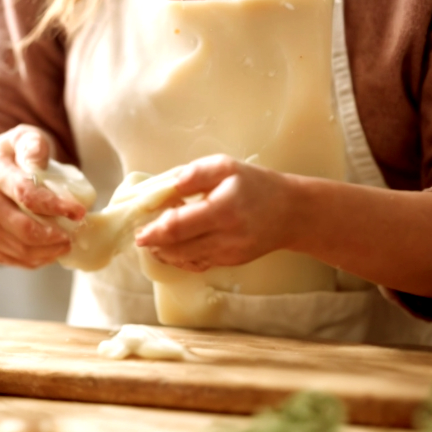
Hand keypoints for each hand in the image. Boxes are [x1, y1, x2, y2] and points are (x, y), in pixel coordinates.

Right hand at [0, 126, 88, 268]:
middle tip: (75, 233)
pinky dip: (38, 260)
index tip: (78, 212)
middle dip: (54, 235)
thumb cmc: (18, 155)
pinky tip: (52, 250)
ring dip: (49, 250)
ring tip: (68, 242)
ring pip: (20, 248)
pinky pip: (16, 260)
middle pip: (23, 227)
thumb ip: (33, 144)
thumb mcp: (26, 138)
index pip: (25, 194)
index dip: (54, 206)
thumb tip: (36, 161)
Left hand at [135, 155, 295, 271]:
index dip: (155, 230)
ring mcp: (229, 253)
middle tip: (142, 236)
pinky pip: (199, 264)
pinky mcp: (231, 262)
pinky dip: (182, 258)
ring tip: (155, 241)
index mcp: (223, 209)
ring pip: (186, 259)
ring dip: (166, 252)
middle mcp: (226, 236)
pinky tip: (174, 248)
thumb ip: (195, 174)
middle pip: (179, 247)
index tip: (140, 231)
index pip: (180, 225)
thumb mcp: (227, 166)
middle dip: (156, 244)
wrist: (291, 213)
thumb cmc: (256, 185)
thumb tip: (169, 186)